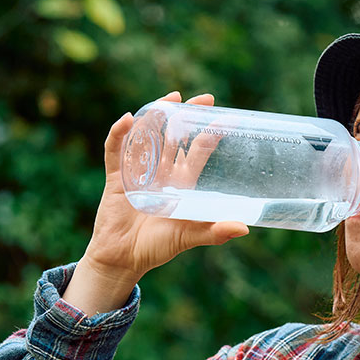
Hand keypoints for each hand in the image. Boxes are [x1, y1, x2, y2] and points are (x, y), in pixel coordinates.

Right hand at [62, 92, 248, 314]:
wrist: (123, 260)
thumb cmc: (157, 248)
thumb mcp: (189, 236)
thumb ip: (214, 231)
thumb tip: (244, 228)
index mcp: (180, 183)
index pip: (197, 152)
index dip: (209, 135)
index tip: (226, 118)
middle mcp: (161, 173)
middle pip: (174, 137)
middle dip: (186, 117)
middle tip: (202, 98)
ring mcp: (138, 172)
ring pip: (147, 137)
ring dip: (156, 117)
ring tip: (169, 99)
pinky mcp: (116, 178)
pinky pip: (116, 152)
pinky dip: (119, 135)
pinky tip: (126, 119)